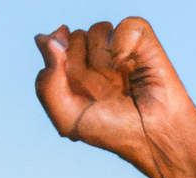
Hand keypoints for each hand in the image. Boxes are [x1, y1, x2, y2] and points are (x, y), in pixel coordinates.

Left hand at [35, 19, 195, 177]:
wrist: (150, 133)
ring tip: (117, 82)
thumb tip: (45, 38)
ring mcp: (115, 49)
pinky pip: (126, 25)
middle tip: (98, 91)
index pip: (53, 50)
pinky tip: (130, 67)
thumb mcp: (66, 116)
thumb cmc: (108, 129)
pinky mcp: (141, 41)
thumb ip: (47, 82)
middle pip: (73, 38)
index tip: (72, 85)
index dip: (60, 63)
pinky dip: (125, 46)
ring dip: (105, 59)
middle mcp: (90, 61)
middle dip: (83, 65)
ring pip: (97, 29)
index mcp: (68, 77)